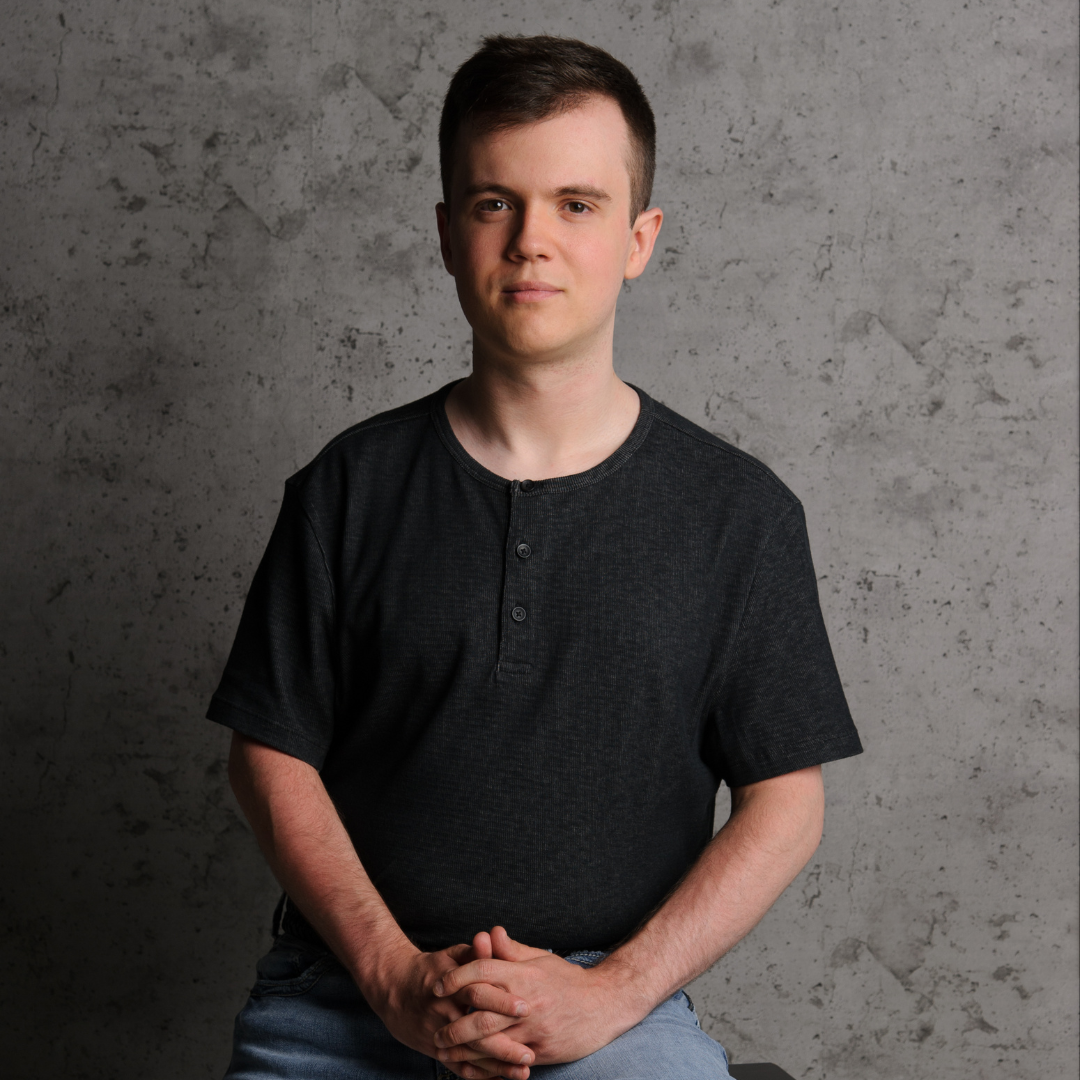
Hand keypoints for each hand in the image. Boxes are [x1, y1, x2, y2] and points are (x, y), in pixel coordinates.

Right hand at [364, 938, 535, 1079]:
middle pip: (475, 1031)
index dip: (502, 1001)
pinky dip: (478, 1075)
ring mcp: (437, 1032)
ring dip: (496, 1065)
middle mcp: (444, 1010)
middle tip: (530, 1052)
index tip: (526, 1008)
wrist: (393, 987)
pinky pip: (456, 1066)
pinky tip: (499, 1079)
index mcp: (452, 985)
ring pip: (469, 1053)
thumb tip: (494, 936)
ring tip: (522, 1072)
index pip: (479, 992)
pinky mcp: (433, 1048)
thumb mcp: (451, 956)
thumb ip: (476, 952)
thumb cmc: (431, 968)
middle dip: (503, 1044)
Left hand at [433, 927, 636, 1066]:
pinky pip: (506, 1061)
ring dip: (463, 1047)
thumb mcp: (541, 959)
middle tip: (435, 1026)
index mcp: (524, 975)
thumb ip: (511, 950)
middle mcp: (526, 1003)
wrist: (603, 1007)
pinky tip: (469, 1065)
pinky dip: (484, 1064)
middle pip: (481, 1011)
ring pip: (490, 1041)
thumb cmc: (568, 980)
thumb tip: (488, 933)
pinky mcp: (538, 1052)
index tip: (438, 984)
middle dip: (454, 1020)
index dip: (457, 976)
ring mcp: (532, 1030)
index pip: (483, 971)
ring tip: (443, 1049)